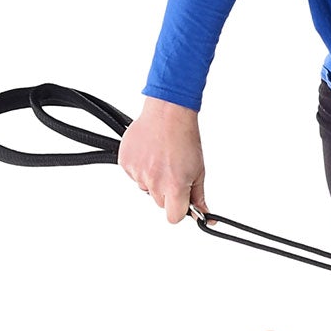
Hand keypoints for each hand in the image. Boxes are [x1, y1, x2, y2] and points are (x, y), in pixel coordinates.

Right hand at [118, 97, 208, 223]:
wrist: (168, 113)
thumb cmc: (185, 138)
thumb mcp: (198, 170)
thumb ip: (198, 196)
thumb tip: (205, 217)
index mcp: (174, 186)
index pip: (174, 217)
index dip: (179, 210)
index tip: (182, 202)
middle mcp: (154, 182)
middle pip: (160, 203)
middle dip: (168, 192)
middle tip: (174, 172)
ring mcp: (138, 173)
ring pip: (146, 189)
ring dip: (154, 179)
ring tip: (162, 158)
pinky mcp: (126, 163)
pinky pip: (134, 175)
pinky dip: (141, 168)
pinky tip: (151, 154)